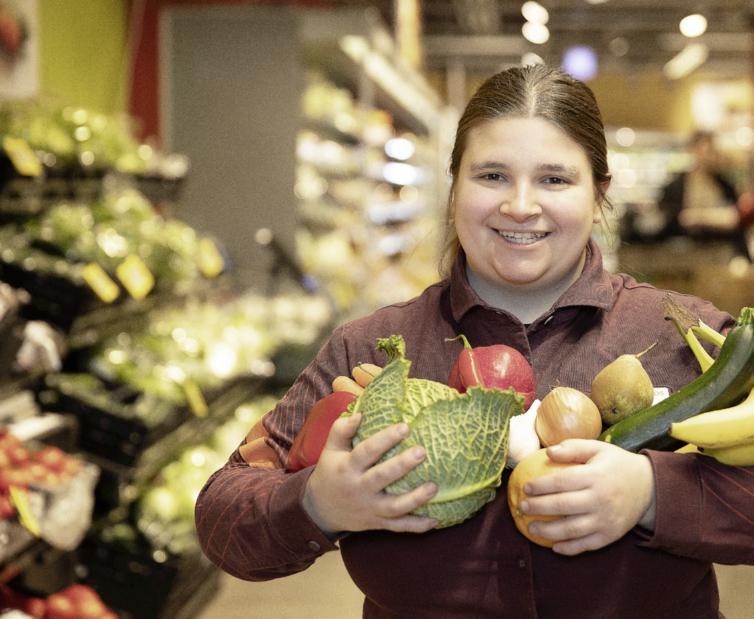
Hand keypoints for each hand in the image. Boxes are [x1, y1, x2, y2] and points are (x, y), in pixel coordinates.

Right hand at [302, 413, 437, 535]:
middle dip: (402, 465)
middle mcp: (359, 488)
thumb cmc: (331, 472)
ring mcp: (369, 508)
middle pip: (382, 477)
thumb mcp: (331, 449)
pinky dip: (417, 526)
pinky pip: (398, 527)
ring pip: (394, 507)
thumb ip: (341, 429)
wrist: (321, 510)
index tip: (405, 427)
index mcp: (347, 467)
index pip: (367, 451)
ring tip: (434, 486)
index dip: (385, 439)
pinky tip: (436, 519)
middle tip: (422, 451)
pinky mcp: (377, 523)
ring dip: (415, 499)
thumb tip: (360, 414)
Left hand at [519, 439, 655, 555]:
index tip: (525, 487)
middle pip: (563, 506)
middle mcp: (600, 499)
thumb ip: (573, 448)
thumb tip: (548, 452)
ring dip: (548, 531)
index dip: (541, 485)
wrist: (650, 486)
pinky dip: (569, 548)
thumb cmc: (616, 464)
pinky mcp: (611, 535)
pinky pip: (587, 545)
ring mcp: (606, 519)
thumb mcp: (598, 448)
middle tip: (521, 507)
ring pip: (572, 529)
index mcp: (595, 476)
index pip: (561, 482)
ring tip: (531, 527)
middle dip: (538, 508)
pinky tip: (554, 547)